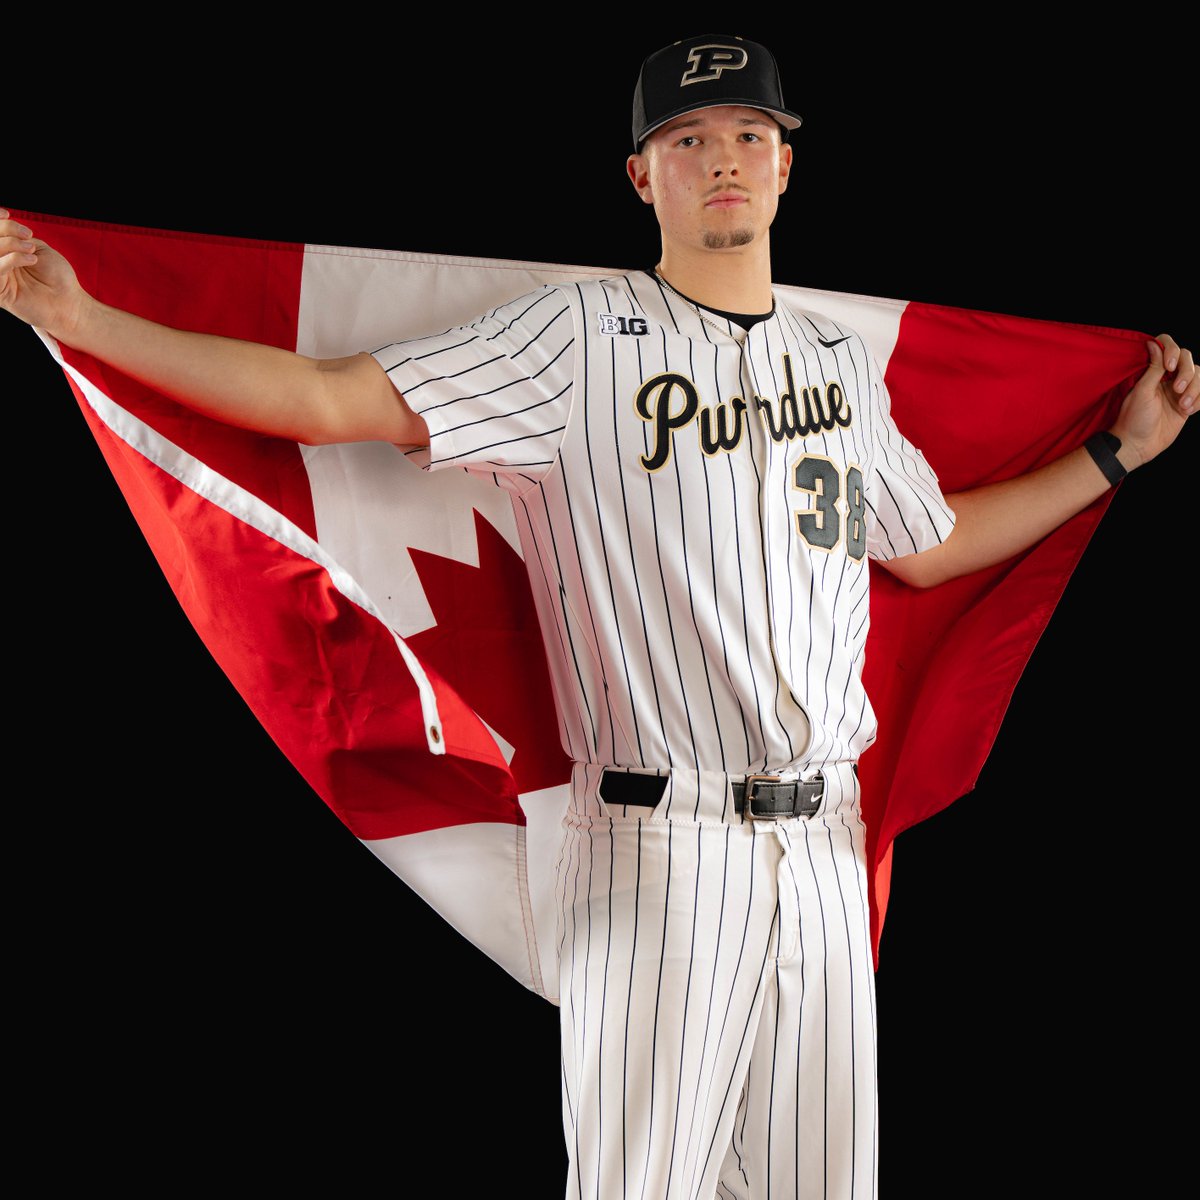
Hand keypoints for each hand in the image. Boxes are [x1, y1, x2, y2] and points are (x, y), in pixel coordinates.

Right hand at [0, 208, 86, 339]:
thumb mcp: (37, 248)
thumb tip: (1, 225)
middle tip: (28, 237)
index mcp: (5, 251)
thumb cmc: (58, 277)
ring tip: (31, 249)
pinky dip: (12, 259)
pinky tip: (31, 259)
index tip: (7, 214)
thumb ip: (16, 237)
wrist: (70, 302)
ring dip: (10, 244)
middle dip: (4, 230)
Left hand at [1110, 333, 1195, 470]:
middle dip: (1187, 373)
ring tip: (1184, 405)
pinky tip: (1188, 410)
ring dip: (1195, 389)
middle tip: (1177, 390)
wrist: (1138, 445)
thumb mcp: (1142, 391)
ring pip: (1198, 376)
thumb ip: (1153, 367)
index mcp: (1152, 372)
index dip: (1173, 351)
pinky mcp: (1187, 404)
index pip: (1168, 348)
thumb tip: (1153, 343)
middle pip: (1188, 360)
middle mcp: (1166, 378)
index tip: (1169, 366)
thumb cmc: (1134, 419)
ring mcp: (1178, 391)